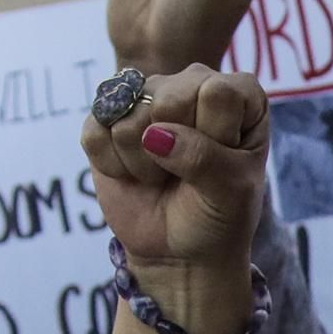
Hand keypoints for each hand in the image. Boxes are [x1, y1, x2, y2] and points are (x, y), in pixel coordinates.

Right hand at [83, 65, 271, 301]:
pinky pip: (95, 132)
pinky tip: (133, 174)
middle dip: (174, 150)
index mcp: (237, 93)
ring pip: (128, 117)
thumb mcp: (231, 192)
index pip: (216, 92)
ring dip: (143, 163)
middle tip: (186, 172)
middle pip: (167, 98)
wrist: (181, 249)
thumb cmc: (219, 214)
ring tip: (162, 175)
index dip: (215, 135)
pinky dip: (113, 166)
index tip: (222, 163)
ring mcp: (145, 97)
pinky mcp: (106, 119)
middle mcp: (190, 84)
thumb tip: (154, 135)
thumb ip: (202, 158)